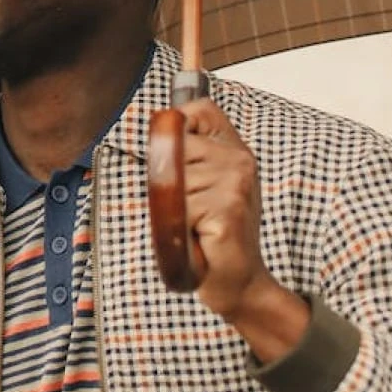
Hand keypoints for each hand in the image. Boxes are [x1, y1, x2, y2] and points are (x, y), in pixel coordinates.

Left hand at [176, 98, 308, 360]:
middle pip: (172, 147)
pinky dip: (176, 228)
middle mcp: (238, 160)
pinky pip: (176, 209)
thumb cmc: (214, 235)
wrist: (238, 280)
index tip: (172, 155)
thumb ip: (186, 156)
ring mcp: (234, 184)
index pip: (198, 110)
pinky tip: (197, 238)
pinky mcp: (226, 210)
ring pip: (168, 181)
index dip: (174, 126)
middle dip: (166, 180)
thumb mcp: (202, 187)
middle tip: (188, 208)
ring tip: (192, 224)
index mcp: (234, 149)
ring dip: (170, 209)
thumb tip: (152, 130)